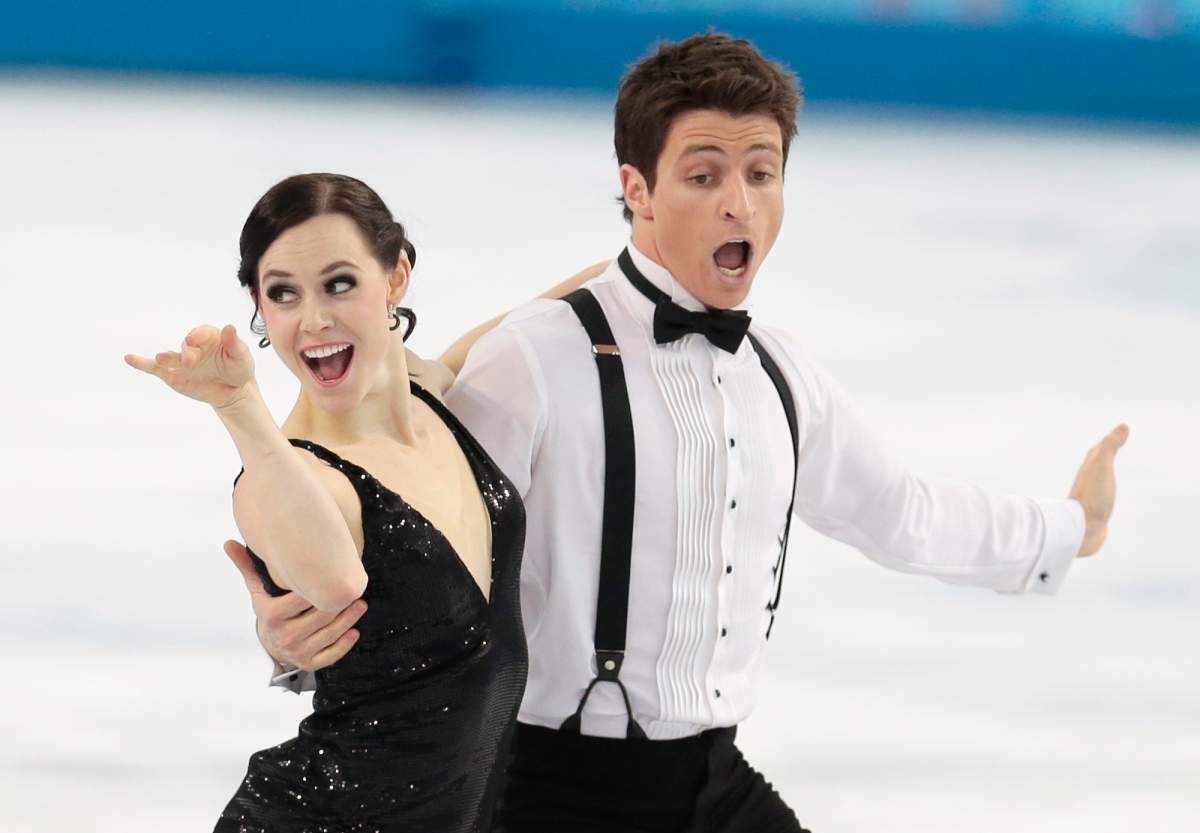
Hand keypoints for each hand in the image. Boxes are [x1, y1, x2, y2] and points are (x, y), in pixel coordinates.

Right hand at [126, 324, 254, 408]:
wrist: (233, 390)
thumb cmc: (238, 368)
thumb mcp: (241, 356)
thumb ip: (234, 344)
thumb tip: (230, 327)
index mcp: (208, 337)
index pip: (200, 332)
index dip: (197, 335)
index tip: (194, 339)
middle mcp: (192, 346)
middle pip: (186, 347)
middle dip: (187, 354)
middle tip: (190, 362)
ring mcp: (180, 361)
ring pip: (170, 357)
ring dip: (165, 357)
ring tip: (161, 358)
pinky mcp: (172, 374)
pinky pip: (154, 368)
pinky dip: (141, 363)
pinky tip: (129, 358)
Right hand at [223, 539, 366, 671]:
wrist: (269, 645)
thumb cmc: (269, 611)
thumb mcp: (258, 591)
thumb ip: (248, 567)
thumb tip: (229, 543)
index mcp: (272, 615)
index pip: (303, 598)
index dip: (321, 587)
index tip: (335, 576)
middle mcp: (284, 636)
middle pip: (321, 616)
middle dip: (340, 603)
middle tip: (355, 591)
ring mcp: (297, 652)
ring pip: (330, 634)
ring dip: (349, 620)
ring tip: (359, 605)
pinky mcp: (308, 664)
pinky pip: (331, 655)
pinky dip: (344, 644)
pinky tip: (354, 631)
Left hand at [1068, 423, 1129, 556]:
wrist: (1081, 529)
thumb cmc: (1093, 496)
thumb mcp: (1102, 467)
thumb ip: (1110, 447)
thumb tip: (1123, 426)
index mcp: (1088, 470)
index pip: (1097, 451)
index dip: (1106, 442)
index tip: (1116, 434)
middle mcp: (1086, 482)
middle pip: (1094, 465)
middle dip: (1102, 455)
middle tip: (1110, 447)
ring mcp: (1089, 498)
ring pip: (1096, 483)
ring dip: (1101, 476)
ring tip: (1106, 474)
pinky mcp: (1093, 514)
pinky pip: (1099, 500)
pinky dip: (1104, 495)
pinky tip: (1104, 503)